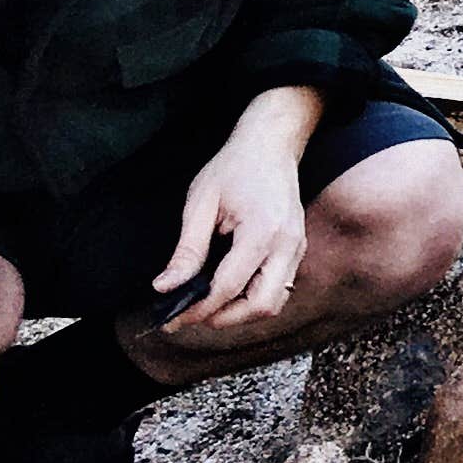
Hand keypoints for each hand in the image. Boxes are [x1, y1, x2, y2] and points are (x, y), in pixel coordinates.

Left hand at [156, 87, 322, 344]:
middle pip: (261, 306)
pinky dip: (253, 298)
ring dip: (241, 313)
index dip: (196, 309)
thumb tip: (165, 288)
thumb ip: (186, 250)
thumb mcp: (200, 203)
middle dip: (224, 318)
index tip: (170, 319)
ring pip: (274, 303)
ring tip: (208, 305)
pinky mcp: (297, 249)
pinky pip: (279, 288)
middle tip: (190, 315)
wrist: (272, 143)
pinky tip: (228, 289)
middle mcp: (288, 245)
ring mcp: (297, 248)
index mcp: (263, 231)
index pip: (228, 287)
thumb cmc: (234, 167)